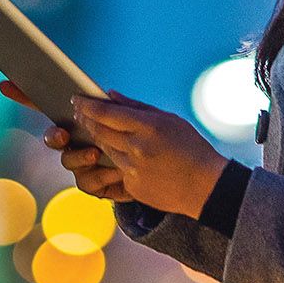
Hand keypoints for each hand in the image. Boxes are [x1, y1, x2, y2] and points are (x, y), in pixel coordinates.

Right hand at [0, 80, 133, 200]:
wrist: (161, 174)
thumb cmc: (145, 141)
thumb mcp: (138, 118)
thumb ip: (122, 108)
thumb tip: (107, 93)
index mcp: (81, 120)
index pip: (49, 106)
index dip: (24, 95)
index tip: (5, 84)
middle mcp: (76, 142)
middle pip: (52, 137)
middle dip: (53, 136)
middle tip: (63, 134)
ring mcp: (82, 164)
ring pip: (68, 161)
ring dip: (79, 156)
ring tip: (98, 153)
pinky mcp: (93, 184)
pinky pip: (86, 182)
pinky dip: (101, 175)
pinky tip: (116, 172)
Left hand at [71, 92, 230, 217]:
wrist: (206, 186)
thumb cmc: (191, 148)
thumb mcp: (169, 120)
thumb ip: (137, 107)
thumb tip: (111, 95)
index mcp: (148, 127)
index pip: (106, 112)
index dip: (87, 105)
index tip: (76, 98)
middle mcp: (138, 147)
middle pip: (99, 130)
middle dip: (85, 119)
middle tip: (79, 111)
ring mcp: (134, 169)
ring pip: (105, 149)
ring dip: (97, 138)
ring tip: (94, 127)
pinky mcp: (132, 186)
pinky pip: (116, 169)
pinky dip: (116, 159)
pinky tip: (120, 152)